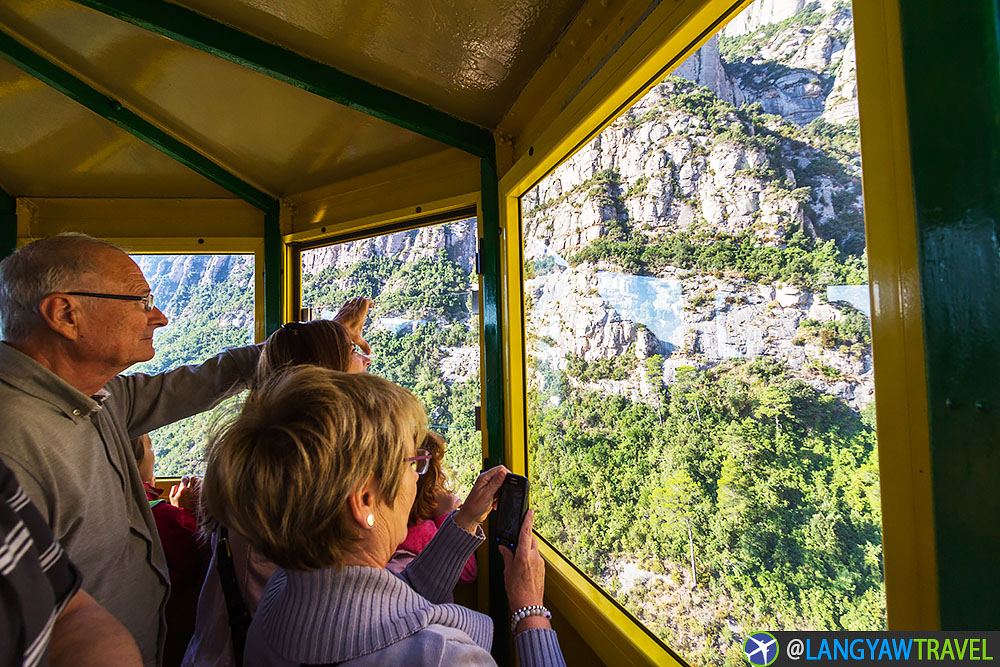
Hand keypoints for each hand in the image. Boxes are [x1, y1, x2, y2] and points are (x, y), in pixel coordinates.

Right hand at [169, 476, 200, 510]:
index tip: (184, 479)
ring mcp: (195, 492)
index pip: (184, 478)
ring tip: (193, 483)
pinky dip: (200, 485)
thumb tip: (178, 484)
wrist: (184, 513)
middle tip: (189, 481)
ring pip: (198, 481)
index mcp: (182, 489)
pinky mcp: (198, 495)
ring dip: (196, 481)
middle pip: (192, 478)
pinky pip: (201, 487)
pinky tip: (198, 486)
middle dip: (190, 478)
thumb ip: (174, 489)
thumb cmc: (177, 506)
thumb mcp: (171, 497)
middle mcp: (189, 490)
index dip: (184, 478)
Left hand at [333, 297, 373, 354]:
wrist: (333, 329)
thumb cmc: (346, 333)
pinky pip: (347, 303)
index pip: (366, 301)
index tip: (372, 305)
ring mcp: (347, 308)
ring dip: (358, 302)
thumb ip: (364, 345)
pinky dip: (351, 303)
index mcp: (360, 314)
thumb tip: (369, 353)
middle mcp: (354, 309)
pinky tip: (351, 309)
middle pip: (360, 299)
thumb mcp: (357, 339)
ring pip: (354, 300)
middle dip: (365, 301)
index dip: (370, 301)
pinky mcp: (342, 310)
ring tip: (360, 308)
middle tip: (367, 308)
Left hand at [453, 465, 508, 533]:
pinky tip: (495, 503)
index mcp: (485, 477)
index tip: (509, 482)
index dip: (507, 474)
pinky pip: (500, 493)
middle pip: (502, 477)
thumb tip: (504, 472)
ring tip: (497, 499)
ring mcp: (489, 487)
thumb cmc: (474, 506)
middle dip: (505, 486)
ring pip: (502, 486)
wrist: (471, 517)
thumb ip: (496, 482)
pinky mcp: (491, 494)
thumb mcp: (487, 493)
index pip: (500, 469)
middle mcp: (487, 481)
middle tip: (501, 493)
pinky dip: (500, 498)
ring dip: (502, 493)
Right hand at [499, 510, 547, 626]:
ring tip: (515, 556)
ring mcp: (540, 563)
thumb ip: (507, 556)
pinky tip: (522, 565)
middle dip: (524, 536)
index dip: (528, 520)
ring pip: (533, 549)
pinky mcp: (542, 569)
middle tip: (514, 539)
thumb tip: (504, 547)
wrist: (528, 606)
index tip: (530, 511)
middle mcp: (534, 557)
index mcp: (524, 555)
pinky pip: (535, 557)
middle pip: (531, 539)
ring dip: (526, 548)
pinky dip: (529, 556)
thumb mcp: (507, 571)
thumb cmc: (516, 590)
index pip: (526, 533)